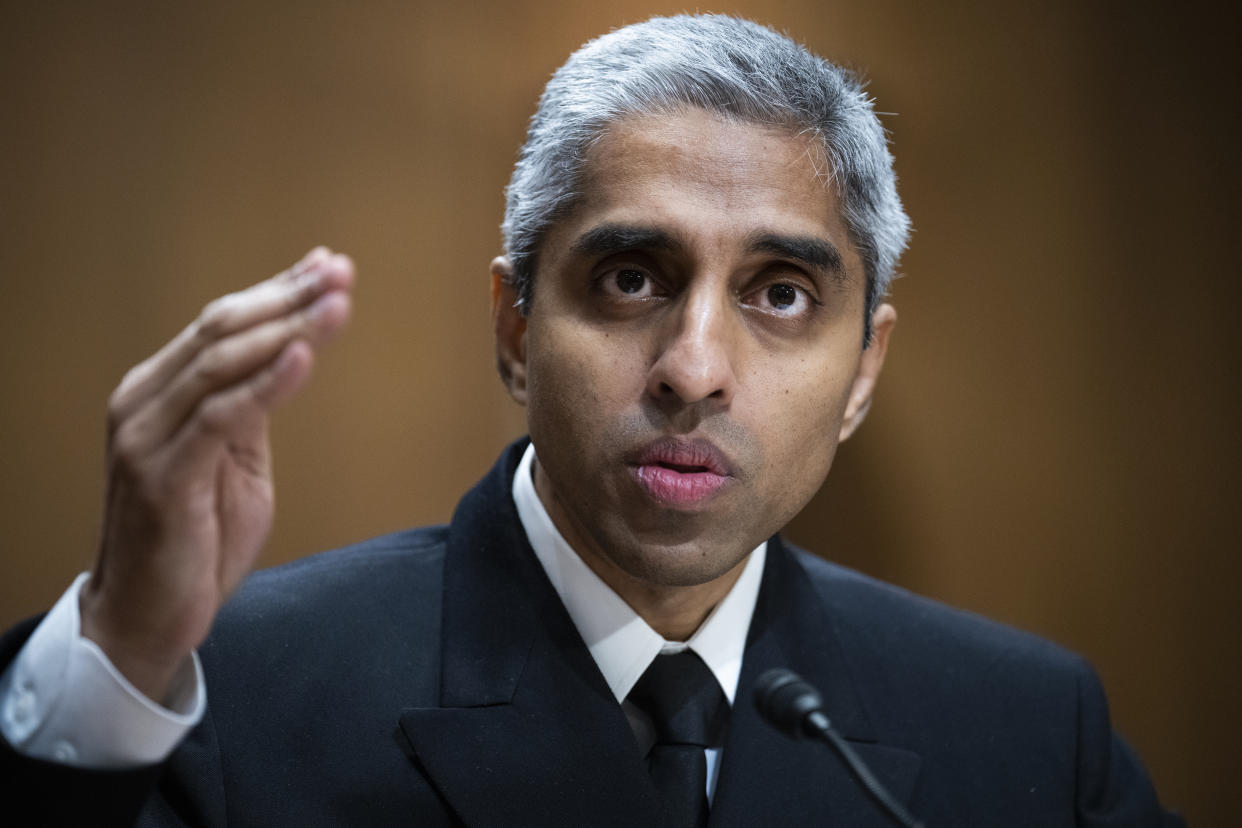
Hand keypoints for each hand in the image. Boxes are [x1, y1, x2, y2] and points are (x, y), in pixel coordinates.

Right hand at [79, 247, 354, 701]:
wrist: (148, 615)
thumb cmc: (195, 539)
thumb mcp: (232, 460)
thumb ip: (248, 410)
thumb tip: (288, 356)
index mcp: (160, 391)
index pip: (221, 323)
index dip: (276, 291)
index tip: (328, 266)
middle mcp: (145, 402)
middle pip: (223, 329)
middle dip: (288, 297)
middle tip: (341, 272)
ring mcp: (147, 436)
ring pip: (223, 363)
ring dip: (287, 329)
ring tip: (337, 302)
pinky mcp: (164, 475)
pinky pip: (223, 416)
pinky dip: (268, 384)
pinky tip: (304, 357)